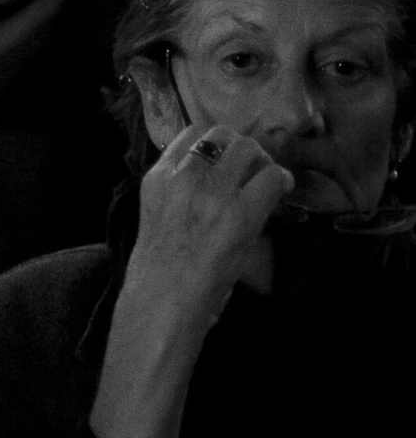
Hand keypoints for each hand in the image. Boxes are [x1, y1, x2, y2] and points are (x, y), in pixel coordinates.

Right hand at [90, 123, 293, 437]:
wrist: (162, 302)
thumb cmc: (160, 273)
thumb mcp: (160, 220)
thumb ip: (180, 196)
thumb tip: (217, 187)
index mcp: (157, 178)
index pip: (190, 136)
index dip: (215, 144)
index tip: (228, 160)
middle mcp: (182, 177)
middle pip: (222, 135)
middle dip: (243, 148)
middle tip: (254, 169)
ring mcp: (211, 192)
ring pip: (248, 149)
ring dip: (263, 161)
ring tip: (268, 181)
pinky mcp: (239, 213)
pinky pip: (271, 178)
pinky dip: (281, 181)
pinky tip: (280, 195)